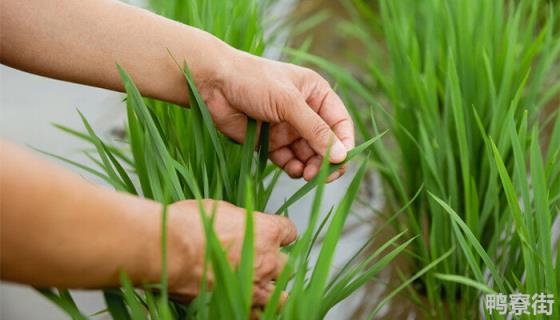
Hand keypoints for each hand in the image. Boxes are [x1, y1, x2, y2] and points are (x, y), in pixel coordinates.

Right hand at [165, 200, 296, 305]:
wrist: (170, 249)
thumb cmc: (189, 226)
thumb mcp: (220, 209)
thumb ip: (239, 221)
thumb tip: (239, 223)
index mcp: (266, 231)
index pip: (289, 231)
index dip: (280, 233)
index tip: (273, 234)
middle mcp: (267, 259)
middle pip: (286, 264)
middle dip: (275, 264)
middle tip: (260, 262)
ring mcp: (256, 286)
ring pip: (282, 296)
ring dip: (272, 291)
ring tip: (259, 288)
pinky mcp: (240, 305)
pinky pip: (259, 315)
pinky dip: (255, 311)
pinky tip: (248, 305)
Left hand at [197, 47, 354, 181]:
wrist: (213, 85)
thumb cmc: (253, 81)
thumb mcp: (288, 102)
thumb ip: (315, 130)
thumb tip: (341, 156)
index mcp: (316, 94)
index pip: (340, 124)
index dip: (344, 144)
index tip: (341, 161)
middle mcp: (305, 112)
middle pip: (327, 144)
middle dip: (327, 161)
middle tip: (322, 175)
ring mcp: (288, 129)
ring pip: (309, 156)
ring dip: (311, 167)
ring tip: (306, 174)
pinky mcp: (271, 143)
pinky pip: (290, 161)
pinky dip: (294, 169)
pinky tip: (294, 171)